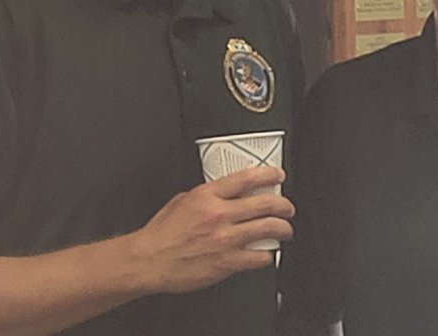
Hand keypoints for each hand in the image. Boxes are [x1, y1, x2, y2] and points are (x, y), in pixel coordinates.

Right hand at [127, 166, 294, 294]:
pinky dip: (267, 255)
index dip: (268, 175)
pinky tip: (268, 254)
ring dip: (282, 229)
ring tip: (285, 230)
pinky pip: (257, 257)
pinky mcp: (225, 262)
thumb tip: (223, 192)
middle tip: (288, 208)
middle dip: (283, 205)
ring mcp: (224, 239)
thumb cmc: (161, 233)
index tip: (278, 176)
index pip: (247, 178)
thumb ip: (206, 195)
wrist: (149, 261)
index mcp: (208, 195)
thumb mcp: (182, 200)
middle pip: (263, 204)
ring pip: (266, 229)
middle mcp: (219, 215)